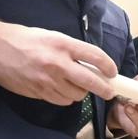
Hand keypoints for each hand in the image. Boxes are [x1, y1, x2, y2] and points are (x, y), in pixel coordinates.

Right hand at [0, 22, 115, 103]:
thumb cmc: (24, 40)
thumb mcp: (51, 37)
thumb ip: (72, 51)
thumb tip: (94, 66)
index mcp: (62, 45)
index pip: (95, 56)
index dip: (109, 66)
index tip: (113, 72)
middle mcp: (57, 63)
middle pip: (91, 82)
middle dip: (105, 89)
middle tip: (108, 91)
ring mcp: (48, 80)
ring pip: (77, 95)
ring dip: (80, 91)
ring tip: (72, 83)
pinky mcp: (39, 92)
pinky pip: (62, 101)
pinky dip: (65, 97)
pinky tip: (59, 88)